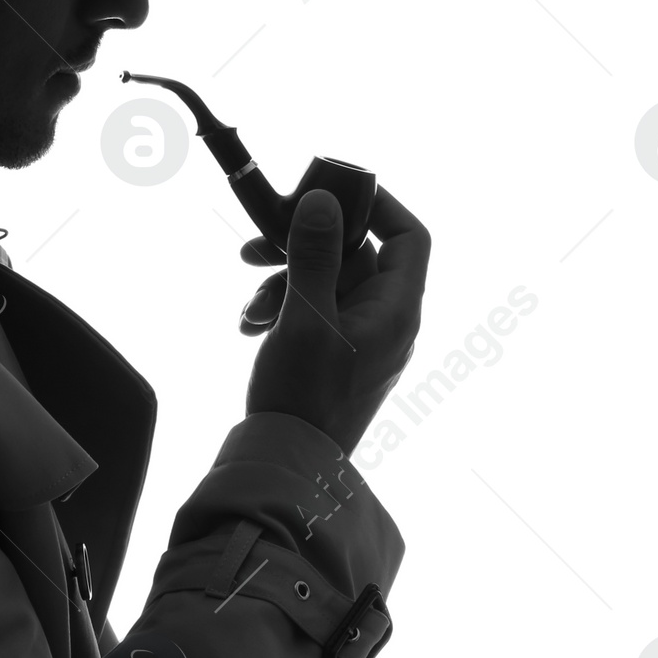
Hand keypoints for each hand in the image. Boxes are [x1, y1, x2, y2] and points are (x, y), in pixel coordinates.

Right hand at [243, 186, 431, 455]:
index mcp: (397, 308)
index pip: (408, 236)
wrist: (289, 465)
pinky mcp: (335, 356)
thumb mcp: (306, 317)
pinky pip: (314, 313)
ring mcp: (362, 340)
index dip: (377, 205)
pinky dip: (282, 309)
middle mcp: (387, 321)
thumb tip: (324, 200)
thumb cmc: (304, 397)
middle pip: (354, 257)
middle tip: (256, 247)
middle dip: (302, 248)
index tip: (331, 192)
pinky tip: (250, 326)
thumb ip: (316, 256)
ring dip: (282, 282)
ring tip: (249, 307)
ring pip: (325, 284)